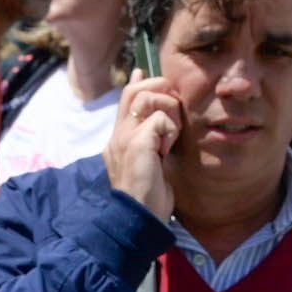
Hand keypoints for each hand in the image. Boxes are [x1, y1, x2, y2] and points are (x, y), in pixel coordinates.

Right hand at [104, 77, 182, 221]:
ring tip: (169, 137)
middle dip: (158, 89)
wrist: (139, 218)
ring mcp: (125, 137)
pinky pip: (159, 118)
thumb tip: (160, 121)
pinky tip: (166, 150)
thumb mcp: (151, 163)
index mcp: (120, 138)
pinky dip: (169, 131)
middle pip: (134, 90)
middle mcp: (118, 134)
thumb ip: (152, 140)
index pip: (126, 99)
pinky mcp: (136, 143)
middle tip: (172, 109)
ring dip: (167, 112)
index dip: (139, 82)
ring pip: (147, 97)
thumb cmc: (148, 197)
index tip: (145, 73)